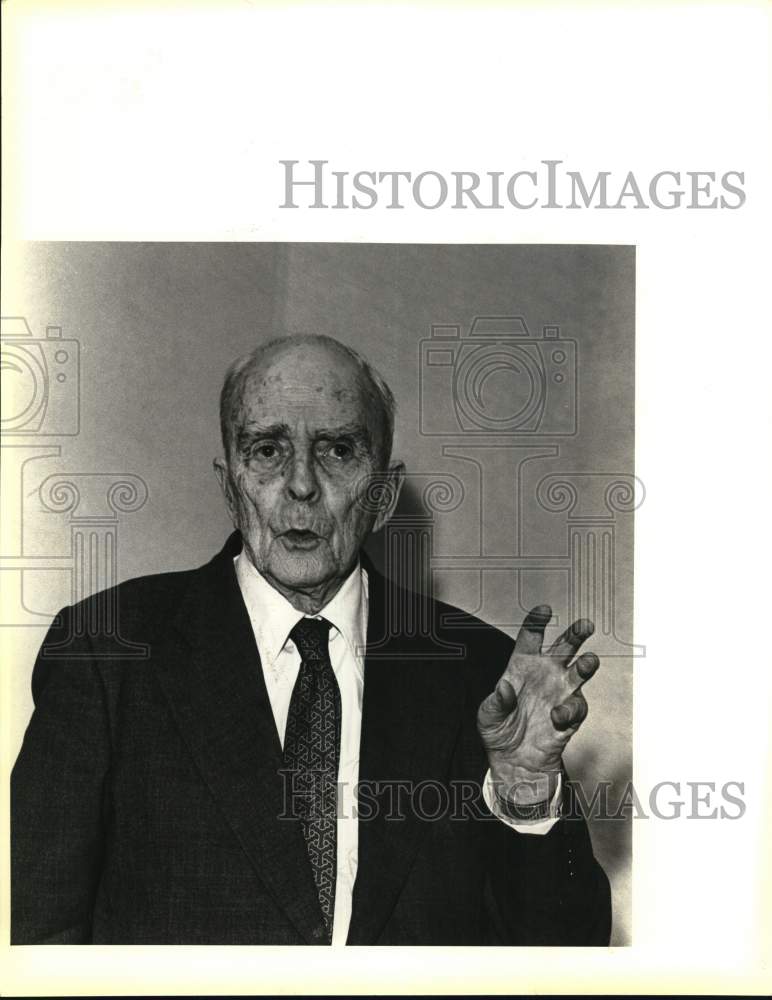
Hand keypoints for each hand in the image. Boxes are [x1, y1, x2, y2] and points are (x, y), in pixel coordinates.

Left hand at [477, 605, 599, 803]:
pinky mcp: (570, 715)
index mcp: (522, 665)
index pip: (531, 637)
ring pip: (580, 672)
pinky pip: (576, 706)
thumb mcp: (488, 714)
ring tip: (589, 661)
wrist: (514, 760)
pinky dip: (569, 709)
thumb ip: (496, 700)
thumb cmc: (498, 730)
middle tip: (585, 625)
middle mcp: (545, 674)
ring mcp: (560, 692)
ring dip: (586, 665)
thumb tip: (504, 687)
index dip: (537, 622)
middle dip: (576, 634)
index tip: (544, 610)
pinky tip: (557, 715)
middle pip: (564, 647)